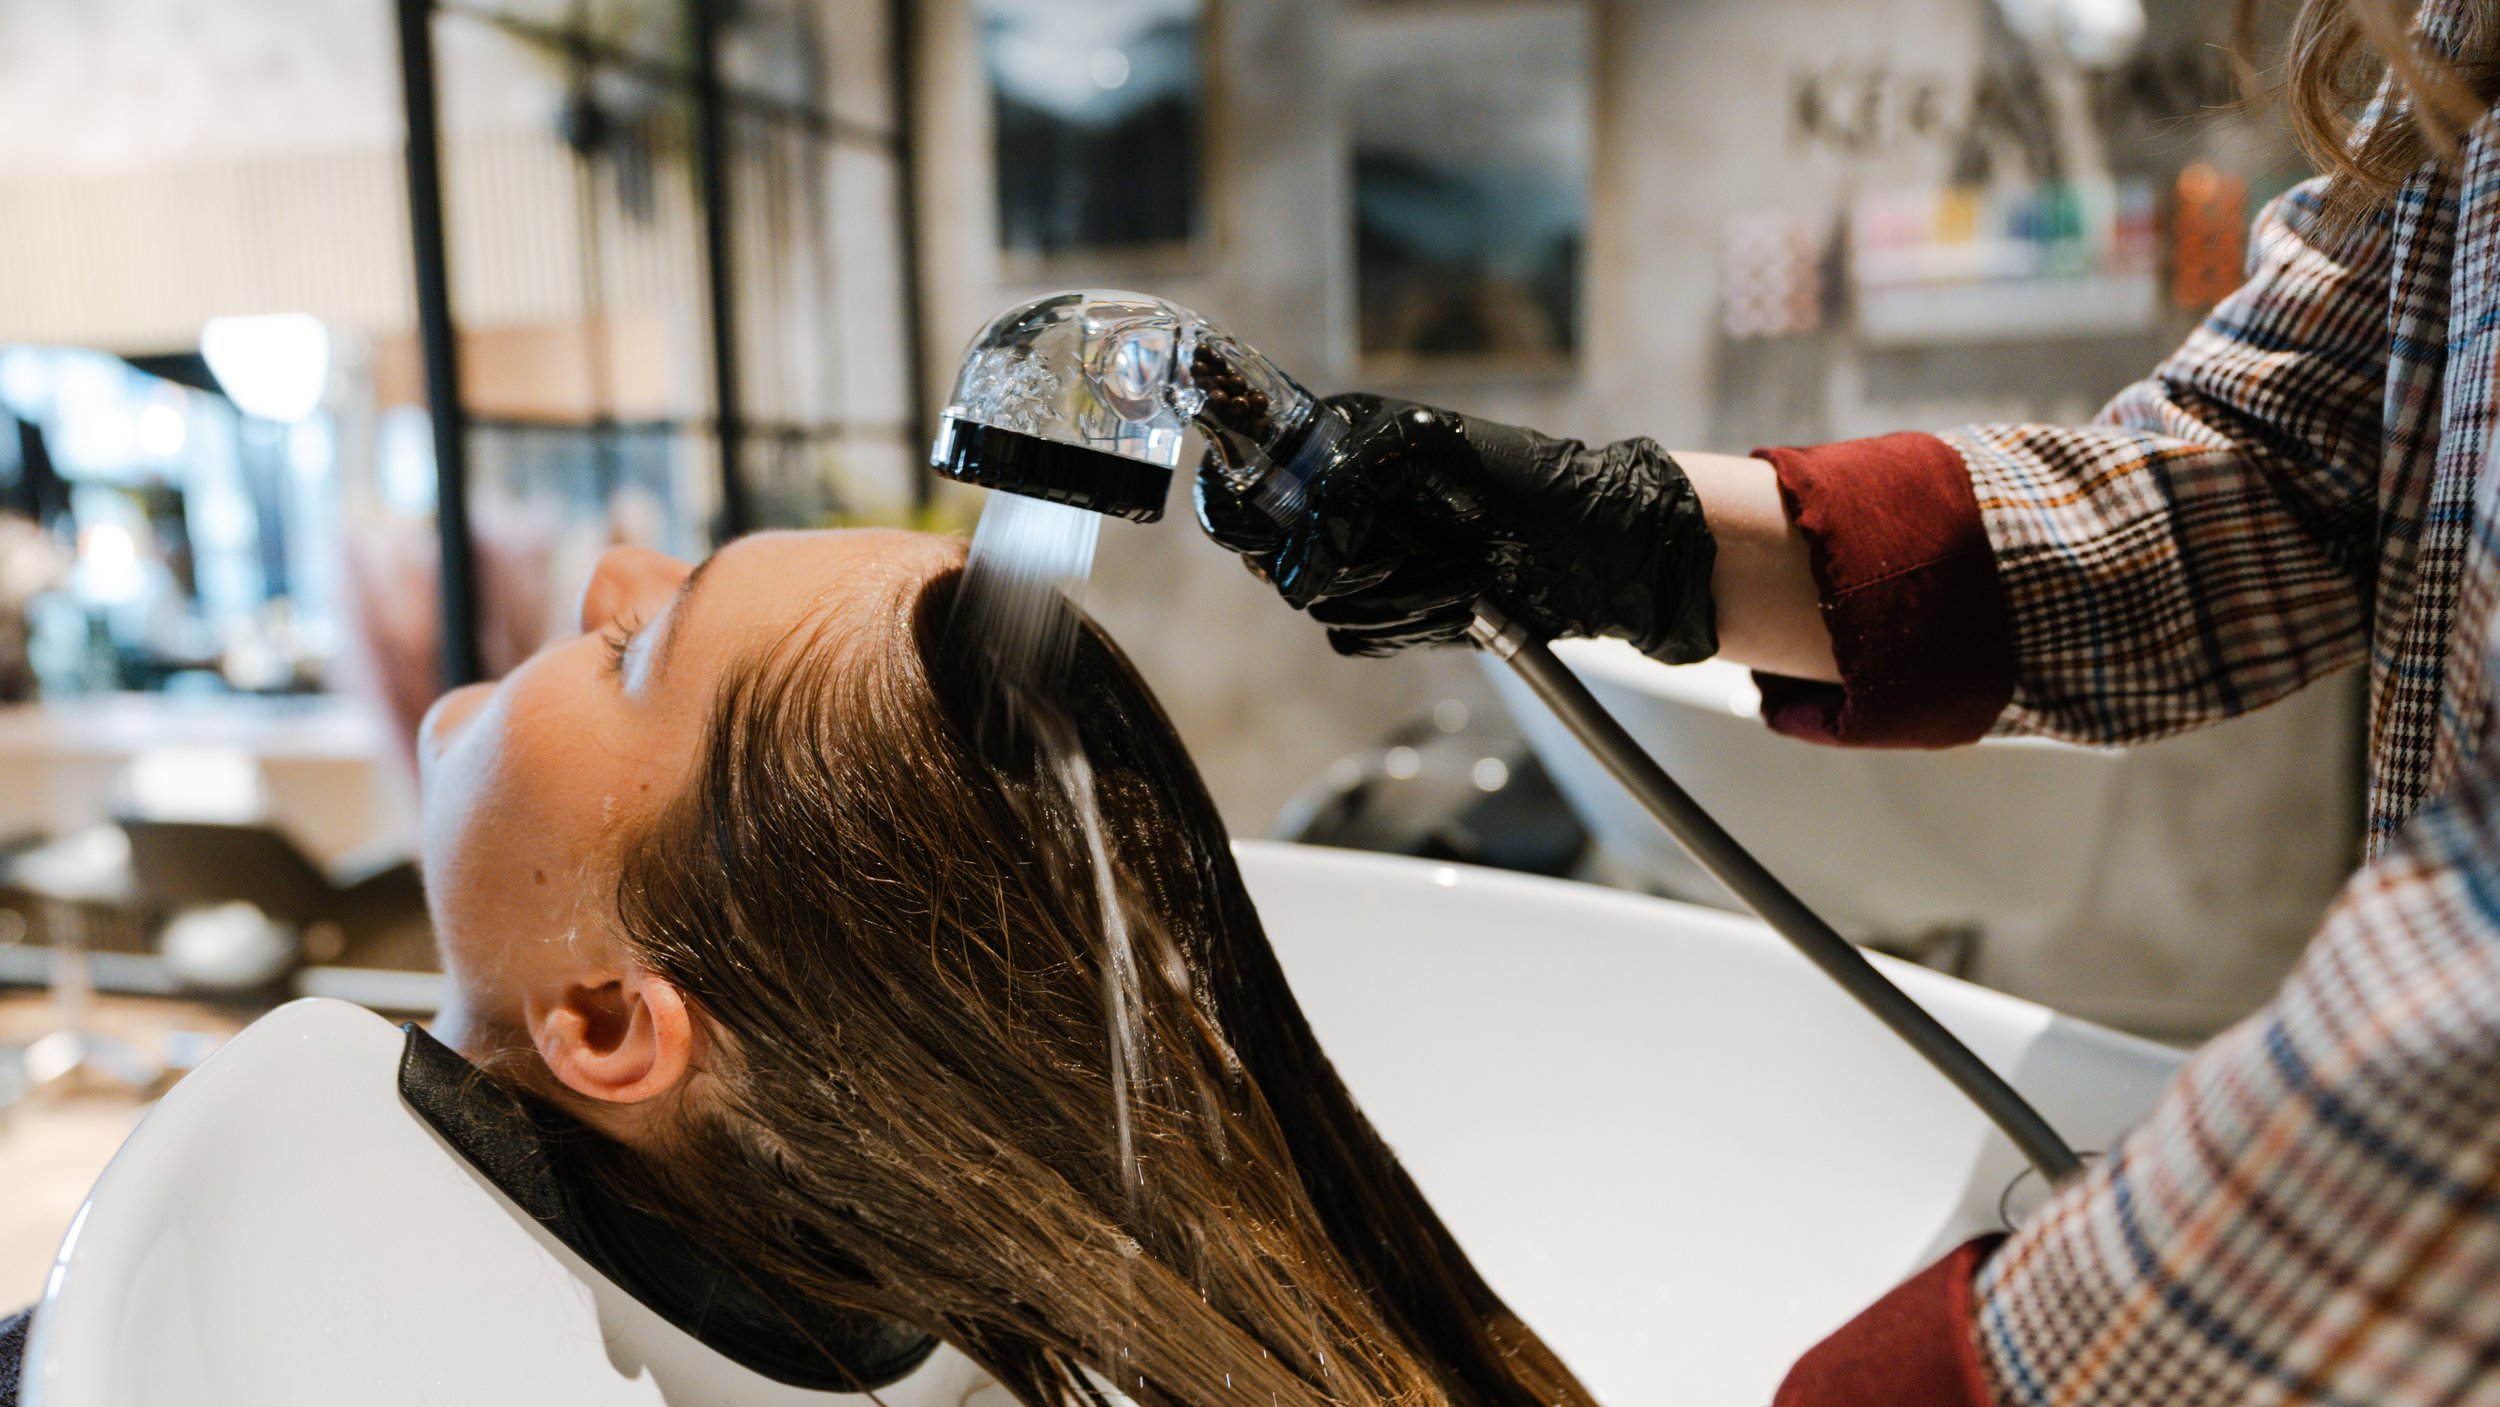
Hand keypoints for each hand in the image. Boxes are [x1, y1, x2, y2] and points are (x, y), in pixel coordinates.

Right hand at [1194, 393, 1717, 659]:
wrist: (1591, 552)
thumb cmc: (1520, 480)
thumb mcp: (1423, 446)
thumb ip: (1342, 486)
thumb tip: (1299, 569)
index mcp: (1332, 448)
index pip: (1243, 483)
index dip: (1243, 510)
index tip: (1271, 530)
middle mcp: (1336, 508)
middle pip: (1270, 554)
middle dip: (1341, 558)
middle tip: (1398, 545)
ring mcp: (1359, 565)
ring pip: (1318, 603)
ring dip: (1397, 593)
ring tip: (1457, 568)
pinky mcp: (1386, 616)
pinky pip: (1355, 637)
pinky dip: (1412, 624)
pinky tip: (1460, 599)